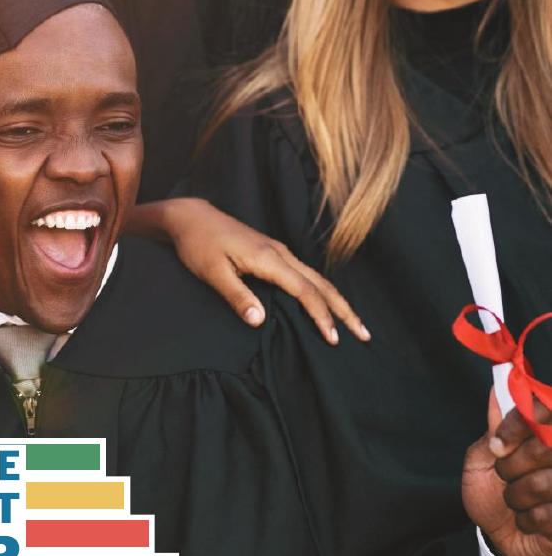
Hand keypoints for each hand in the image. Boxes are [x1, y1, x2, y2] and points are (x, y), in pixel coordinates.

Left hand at [155, 197, 369, 344]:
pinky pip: (305, 274)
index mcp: (268, 258)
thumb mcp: (212, 272)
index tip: (333, 339)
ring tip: (354, 322)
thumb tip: (260, 322)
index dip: (321, 315)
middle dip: (344, 309)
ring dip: (336, 300)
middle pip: (321, 283)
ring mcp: (277, 250)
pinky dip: (321, 291)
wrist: (190, 217)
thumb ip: (237, 296)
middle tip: (364, 334)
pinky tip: (324, 303)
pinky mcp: (272, 252)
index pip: (305, 290)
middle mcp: (279, 252)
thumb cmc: (198, 244)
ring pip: (316, 277)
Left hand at [464, 390, 551, 555]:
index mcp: (545, 434)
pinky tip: (529, 520)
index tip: (497, 445)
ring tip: (514, 500)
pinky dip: (529, 520)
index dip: (518, 425)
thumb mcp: (482, 459)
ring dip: (518, 495)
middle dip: (513, 465)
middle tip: (503, 474)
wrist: (501, 539)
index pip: (543, 410)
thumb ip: (493, 430)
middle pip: (545, 446)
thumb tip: (497, 393)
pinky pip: (550, 515)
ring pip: (545, 482)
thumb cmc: (492, 494)